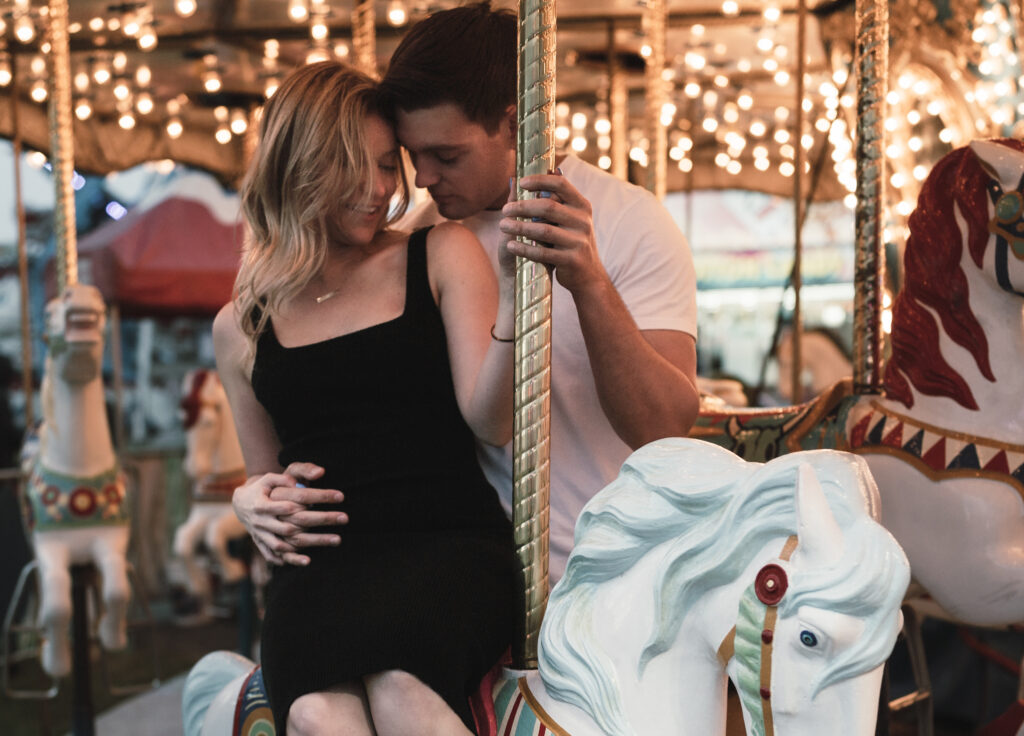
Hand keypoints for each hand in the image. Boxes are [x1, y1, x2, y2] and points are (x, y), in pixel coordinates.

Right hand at [232, 462, 346, 566]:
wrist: (241, 504)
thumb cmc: (262, 487)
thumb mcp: (274, 475)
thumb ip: (296, 472)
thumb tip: (320, 473)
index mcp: (265, 501)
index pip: (298, 499)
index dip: (319, 497)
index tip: (340, 495)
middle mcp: (263, 520)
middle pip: (297, 522)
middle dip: (323, 519)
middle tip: (346, 517)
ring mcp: (263, 534)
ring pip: (290, 541)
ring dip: (314, 542)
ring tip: (338, 539)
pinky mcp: (263, 544)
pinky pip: (277, 555)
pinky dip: (291, 559)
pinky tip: (308, 560)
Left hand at [499, 171, 607, 294]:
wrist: (588, 276)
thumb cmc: (571, 242)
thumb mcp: (569, 218)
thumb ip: (553, 199)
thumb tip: (523, 176)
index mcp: (582, 206)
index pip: (561, 184)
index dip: (540, 181)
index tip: (521, 182)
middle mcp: (582, 221)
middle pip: (548, 206)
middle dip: (522, 206)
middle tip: (504, 209)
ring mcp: (579, 241)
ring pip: (543, 230)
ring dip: (519, 227)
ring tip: (502, 226)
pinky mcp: (571, 260)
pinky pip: (543, 253)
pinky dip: (524, 248)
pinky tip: (510, 245)